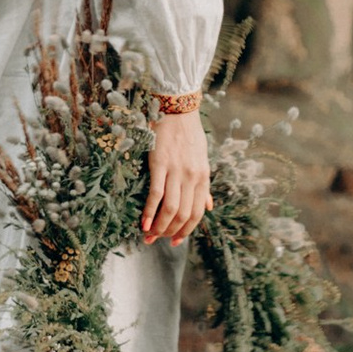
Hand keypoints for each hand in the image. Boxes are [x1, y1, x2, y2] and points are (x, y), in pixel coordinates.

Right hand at [142, 108, 210, 246]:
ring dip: (159, 227)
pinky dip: (149, 212)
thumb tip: (209, 206)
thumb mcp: (203, 160)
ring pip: (171, 209)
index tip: (175, 241)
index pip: (197, 213)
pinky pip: (156, 194)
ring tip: (148, 236)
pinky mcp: (160, 164)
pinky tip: (143, 223)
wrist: (178, 109)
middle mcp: (192, 177)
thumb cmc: (189, 135)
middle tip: (157, 241)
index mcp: (204, 177)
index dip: (187, 231)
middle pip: (183, 215)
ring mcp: (177, 171)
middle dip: (170, 233)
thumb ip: (204, 186)